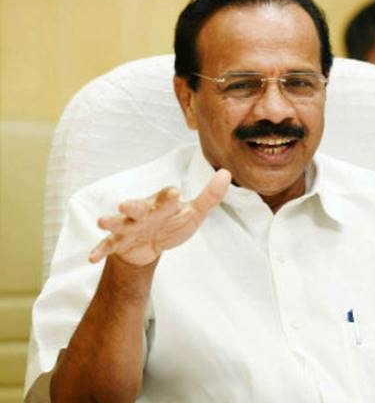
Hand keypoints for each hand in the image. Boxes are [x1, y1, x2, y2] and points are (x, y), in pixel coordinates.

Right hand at [89, 169, 231, 265]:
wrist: (150, 245)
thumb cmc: (172, 223)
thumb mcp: (194, 213)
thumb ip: (209, 196)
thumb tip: (226, 173)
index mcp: (161, 204)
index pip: (165, 198)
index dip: (168, 196)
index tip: (175, 193)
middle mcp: (142, 213)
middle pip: (137, 207)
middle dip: (132, 206)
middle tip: (125, 205)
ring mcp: (128, 227)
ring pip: (118, 223)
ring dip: (111, 221)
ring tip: (102, 221)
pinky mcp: (119, 242)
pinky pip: (107, 245)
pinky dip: (99, 250)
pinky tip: (91, 258)